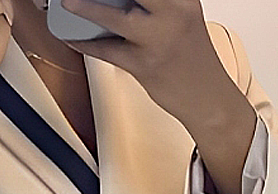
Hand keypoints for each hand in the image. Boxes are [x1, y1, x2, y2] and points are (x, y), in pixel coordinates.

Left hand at [59, 0, 231, 124]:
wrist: (208, 99)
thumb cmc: (193, 59)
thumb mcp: (181, 17)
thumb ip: (156, 5)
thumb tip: (115, 2)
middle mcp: (173, 13)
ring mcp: (158, 39)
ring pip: (115, 18)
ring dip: (87, 9)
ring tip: (68, 2)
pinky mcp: (144, 65)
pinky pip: (107, 51)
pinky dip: (85, 43)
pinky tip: (72, 36)